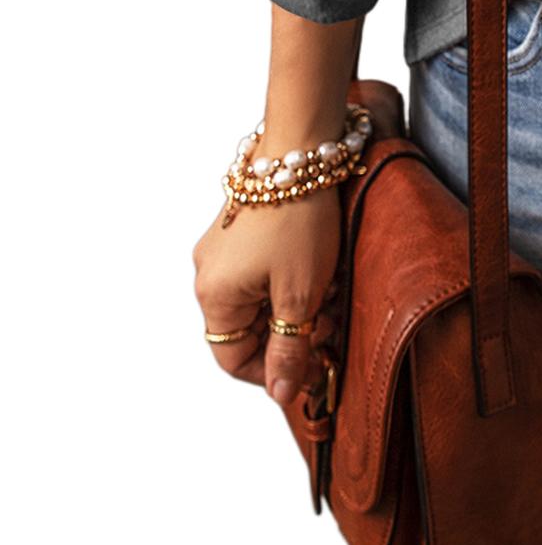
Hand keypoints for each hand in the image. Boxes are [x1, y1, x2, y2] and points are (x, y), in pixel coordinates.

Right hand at [189, 77, 402, 407]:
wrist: (302, 149)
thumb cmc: (299, 220)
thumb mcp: (300, 293)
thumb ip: (288, 349)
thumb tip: (280, 394)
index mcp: (213, 296)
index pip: (233, 359)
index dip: (273, 371)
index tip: (308, 369)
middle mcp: (208, 274)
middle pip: (249, 328)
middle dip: (292, 331)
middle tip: (328, 322)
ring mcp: (223, 249)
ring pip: (260, 299)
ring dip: (296, 303)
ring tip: (329, 288)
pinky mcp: (241, 229)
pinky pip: (263, 270)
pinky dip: (291, 277)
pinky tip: (321, 266)